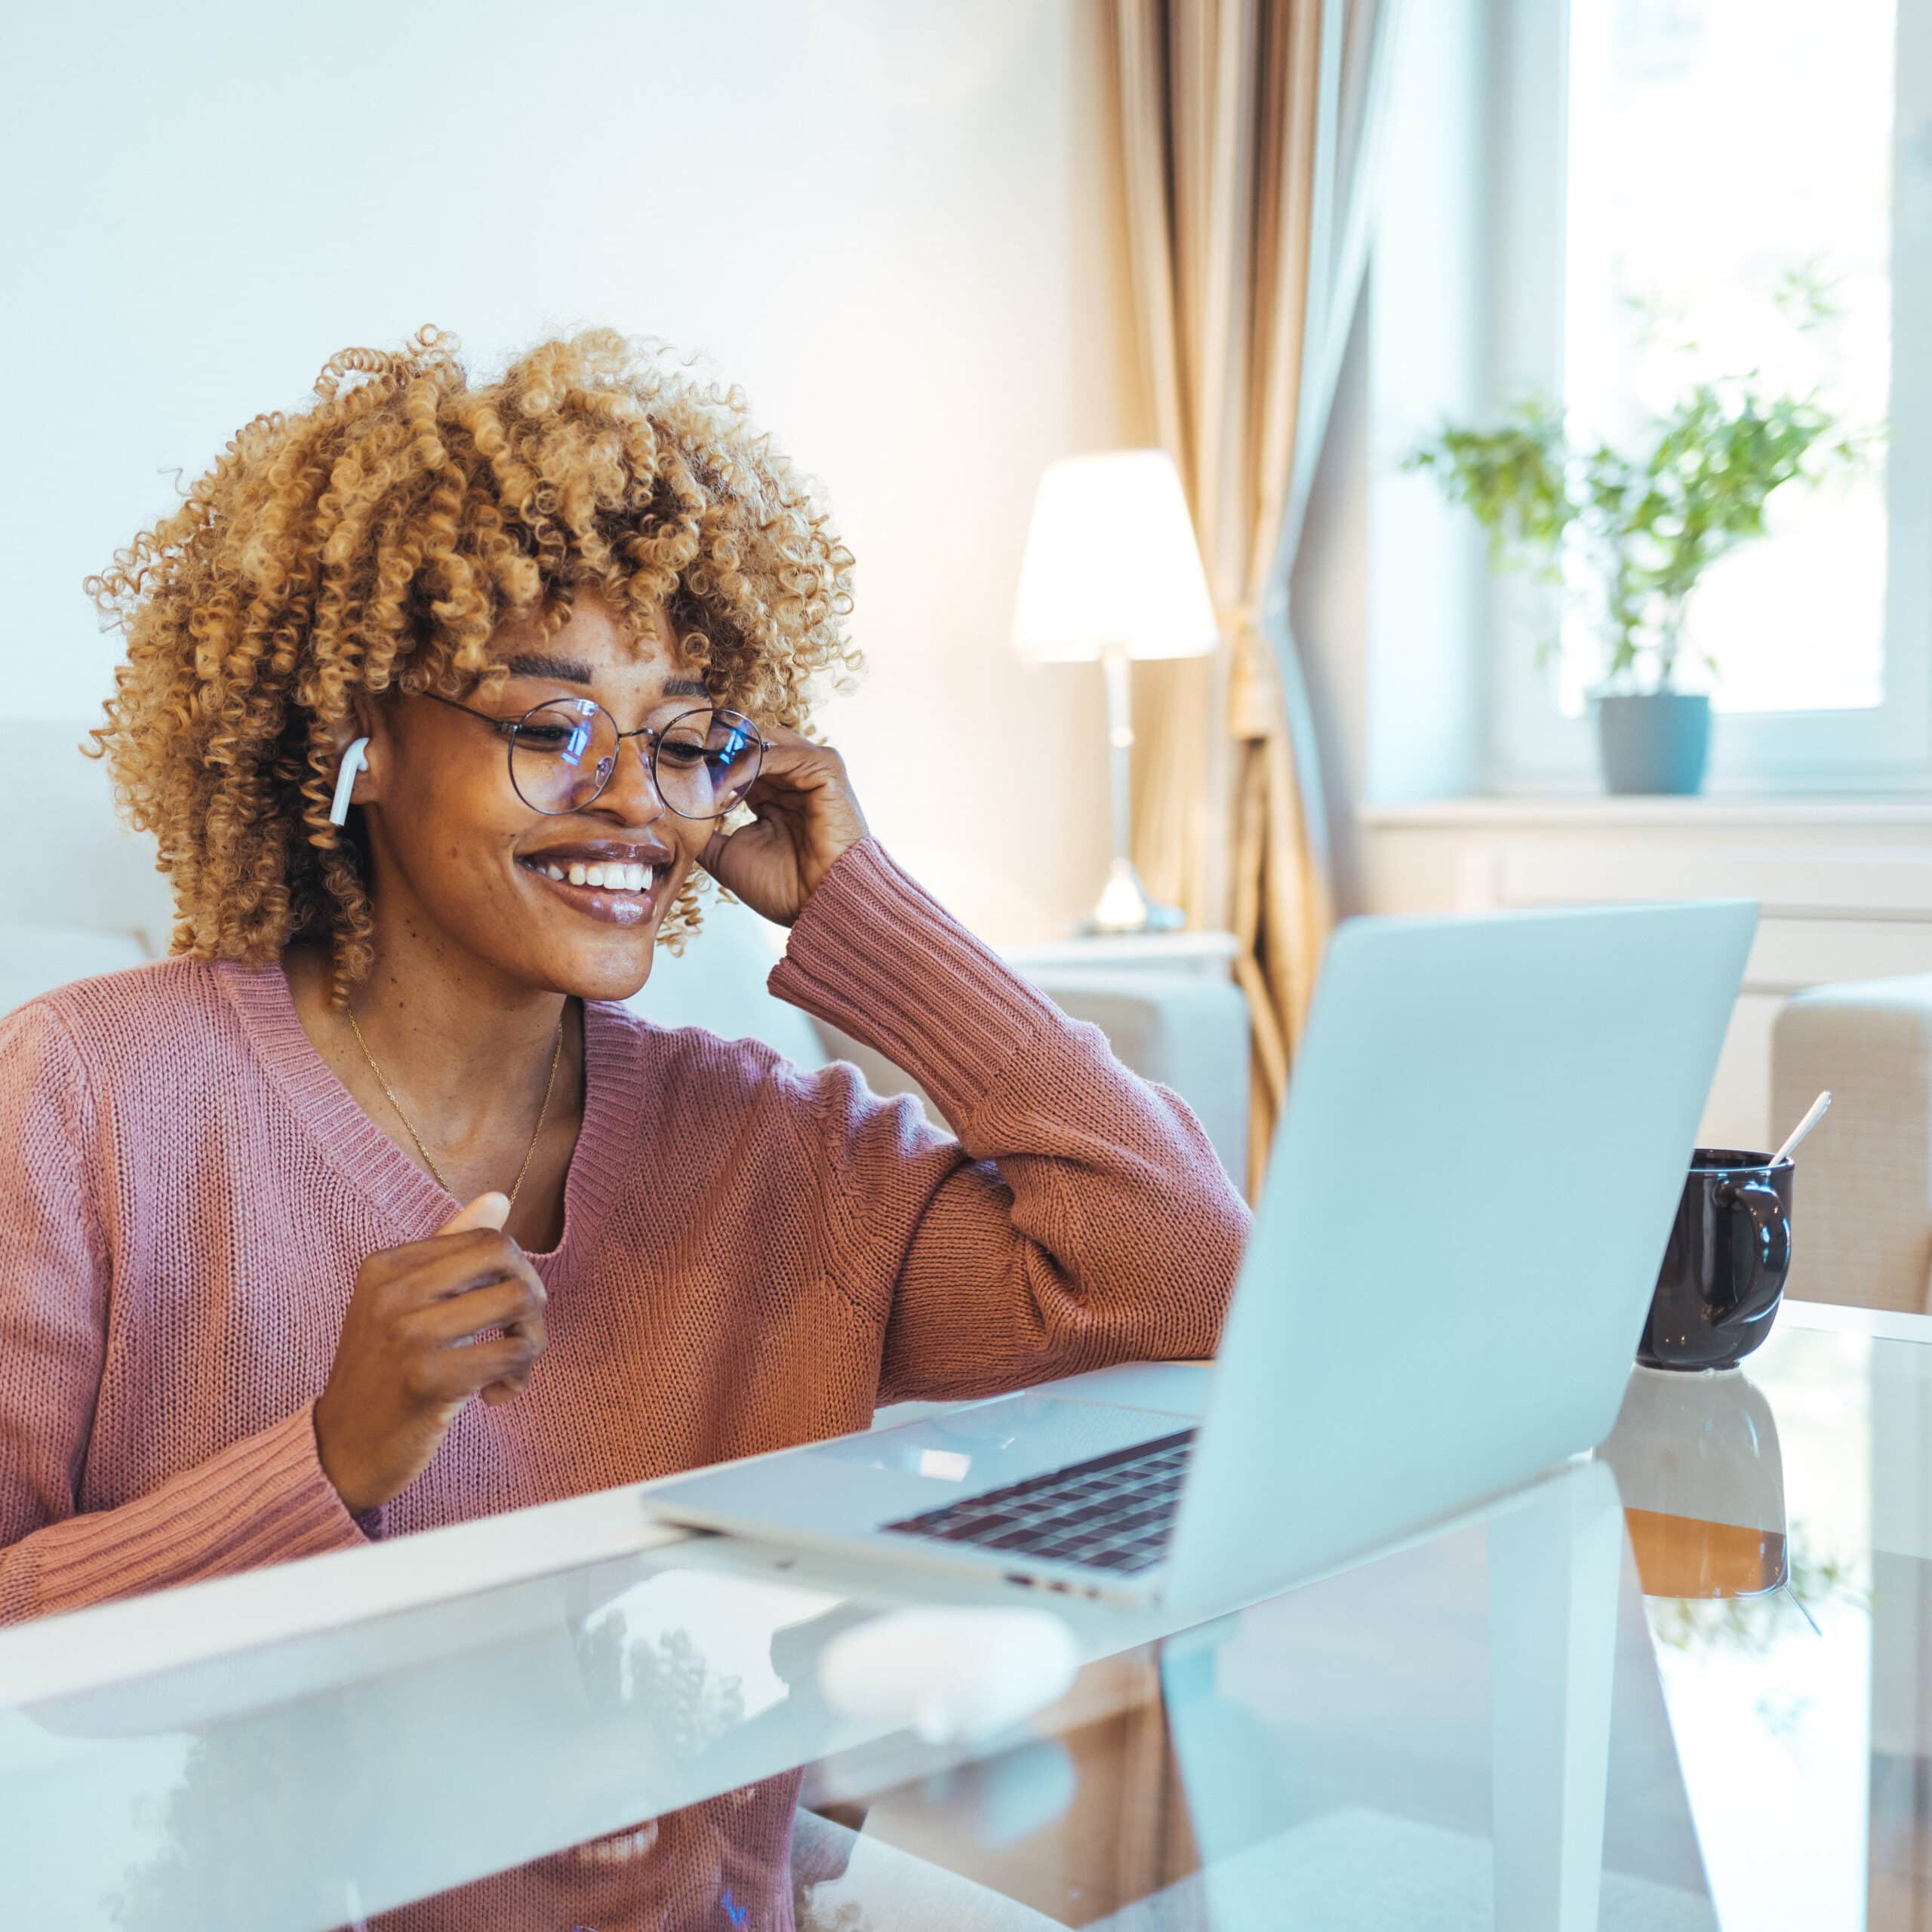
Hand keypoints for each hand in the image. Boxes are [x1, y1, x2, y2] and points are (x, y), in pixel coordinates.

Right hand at [313, 1191, 547, 1515]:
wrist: (342, 1452)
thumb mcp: (405, 1305)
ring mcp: (407, 1335)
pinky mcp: (427, 1379)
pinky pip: (512, 1354)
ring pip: (519, 1301)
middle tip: (519, 1336)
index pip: (485, 1237)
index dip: (514, 1273)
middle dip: (532, 1297)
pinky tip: (497, 1395)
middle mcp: (392, 1292)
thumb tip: (499, 1198)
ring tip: (511, 1368)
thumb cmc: (385, 1375)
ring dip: (532, 1340)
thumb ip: (450, 1251)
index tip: (502, 1313)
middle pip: (507, 1257)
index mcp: (386, 1266)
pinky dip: (519, 1377)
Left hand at [696, 721, 869, 924]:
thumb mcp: (729, 856)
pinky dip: (754, 761)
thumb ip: (707, 835)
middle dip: (717, 750)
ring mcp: (812, 771)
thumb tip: (677, 826)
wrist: (819, 904)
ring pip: (765, 744)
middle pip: (752, 746)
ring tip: (705, 768)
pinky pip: (783, 753)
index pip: (740, 764)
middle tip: (684, 756)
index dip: (710, 763)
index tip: (677, 765)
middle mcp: (794, 779)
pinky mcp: (826, 769)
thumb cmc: (784, 889)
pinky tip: (731, 779)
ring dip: (732, 755)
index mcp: (774, 796)